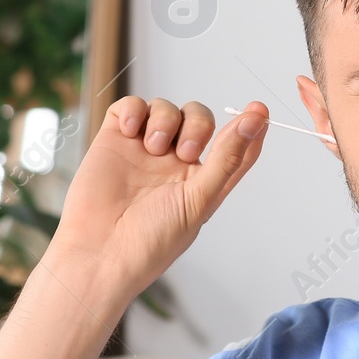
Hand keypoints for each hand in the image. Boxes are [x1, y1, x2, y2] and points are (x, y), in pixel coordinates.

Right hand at [42, 97, 267, 316]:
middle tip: (185, 153)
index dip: (249, 126)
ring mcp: (143, 151)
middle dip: (198, 125)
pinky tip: (130, 131)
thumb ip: (228, 157)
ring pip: (166, 108)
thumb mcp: (200, 199)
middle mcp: (173, 163)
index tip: (258, 108)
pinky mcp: (113, 141)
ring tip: (152, 148)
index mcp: (201, 181)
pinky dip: (134, 110)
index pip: (233, 146)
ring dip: (165, 119)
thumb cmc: (152, 239)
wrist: (100, 252)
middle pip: (199, 119)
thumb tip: (256, 120)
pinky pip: (130, 107)